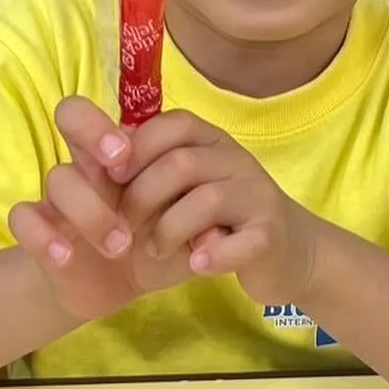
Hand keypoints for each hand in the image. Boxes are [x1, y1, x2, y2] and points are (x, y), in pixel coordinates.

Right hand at [7, 97, 196, 321]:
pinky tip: (66, 257)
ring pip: (58, 178)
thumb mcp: (186, 234)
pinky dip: (41, 235)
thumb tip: (217, 232)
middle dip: (93, 129)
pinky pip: (23, 219)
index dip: (126, 121)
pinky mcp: (40, 231)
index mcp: (127, 157)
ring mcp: (62, 197)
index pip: (133, 111)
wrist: (116, 285)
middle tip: (119, 165)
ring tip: (119, 245)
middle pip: (71, 114)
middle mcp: (91, 165)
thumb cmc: (156, 245)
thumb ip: (203, 226)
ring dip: (90, 211)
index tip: (131, 153)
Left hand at [118, 110, 321, 305]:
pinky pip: (238, 243)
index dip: (135, 148)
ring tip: (155, 250)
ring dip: (169, 230)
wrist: (288, 254)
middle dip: (141, 198)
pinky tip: (197, 264)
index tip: (110, 177)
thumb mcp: (185, 185)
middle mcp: (236, 160)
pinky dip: (212, 256)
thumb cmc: (221, 219)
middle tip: (124, 228)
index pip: (172, 125)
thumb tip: (100, 155)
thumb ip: (150, 166)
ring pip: (206, 201)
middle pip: (181, 163)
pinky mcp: (270, 235)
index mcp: (211, 141)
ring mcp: (257, 196)